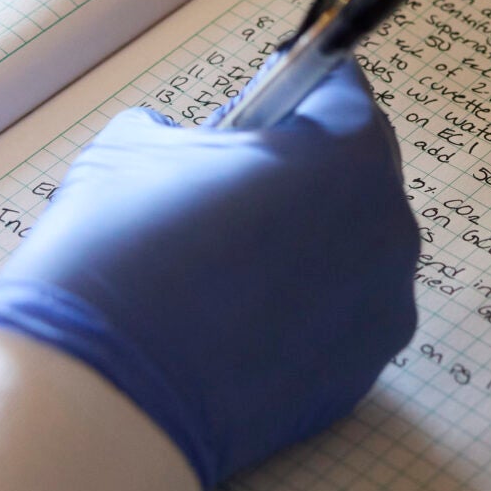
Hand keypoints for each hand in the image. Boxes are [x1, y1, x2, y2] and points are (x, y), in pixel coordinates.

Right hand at [0, 61, 417, 489]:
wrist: (104, 399)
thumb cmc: (116, 257)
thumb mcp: (133, 148)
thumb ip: (193, 131)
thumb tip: (205, 146)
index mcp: (346, 153)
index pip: (339, 91)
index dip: (289, 94)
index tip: (257, 110)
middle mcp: (387, 228)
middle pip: (354, 173)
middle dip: (301, 172)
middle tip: (226, 193)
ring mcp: (381, 311)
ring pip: (351, 250)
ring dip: (304, 245)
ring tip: (222, 268)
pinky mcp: (362, 377)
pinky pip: (339, 318)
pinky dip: (300, 312)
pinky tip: (235, 323)